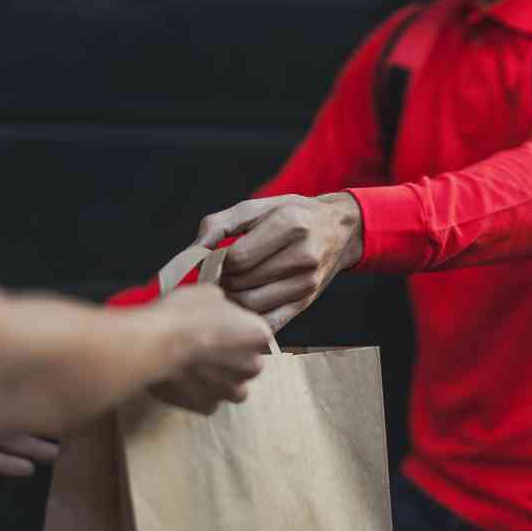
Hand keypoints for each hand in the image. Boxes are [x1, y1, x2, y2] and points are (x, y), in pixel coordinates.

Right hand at [148, 284, 270, 414]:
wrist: (157, 343)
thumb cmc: (183, 315)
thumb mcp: (209, 293)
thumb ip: (223, 306)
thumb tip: (219, 309)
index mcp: (259, 335)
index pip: (256, 335)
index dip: (237, 331)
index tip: (221, 328)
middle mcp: (252, 366)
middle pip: (248, 364)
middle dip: (231, 359)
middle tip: (207, 347)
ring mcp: (230, 390)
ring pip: (231, 388)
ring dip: (219, 380)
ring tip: (197, 367)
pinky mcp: (207, 406)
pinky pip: (208, 401)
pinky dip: (198, 393)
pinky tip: (184, 379)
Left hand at [195, 193, 362, 331]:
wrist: (340, 230)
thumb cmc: (291, 214)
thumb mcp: (256, 208)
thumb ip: (219, 225)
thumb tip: (190, 254)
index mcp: (289, 224)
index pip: (237, 258)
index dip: (215, 262)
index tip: (210, 259)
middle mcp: (302, 255)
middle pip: (242, 282)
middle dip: (220, 281)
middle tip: (213, 275)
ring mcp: (306, 283)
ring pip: (251, 305)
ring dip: (229, 300)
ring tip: (225, 286)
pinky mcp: (306, 303)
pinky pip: (268, 322)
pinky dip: (247, 318)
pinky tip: (240, 305)